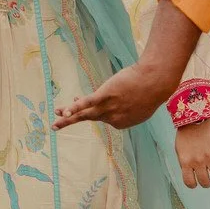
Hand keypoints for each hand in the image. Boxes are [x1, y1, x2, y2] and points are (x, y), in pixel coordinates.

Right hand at [54, 65, 173, 130]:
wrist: (154, 82)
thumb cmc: (151, 91)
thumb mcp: (142, 104)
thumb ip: (129, 108)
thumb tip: (120, 105)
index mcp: (121, 123)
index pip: (103, 117)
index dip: (97, 109)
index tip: (95, 100)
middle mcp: (112, 118)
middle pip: (89, 118)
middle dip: (71, 120)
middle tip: (57, 125)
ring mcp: (107, 107)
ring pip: (84, 114)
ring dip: (67, 117)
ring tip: (55, 122)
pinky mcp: (104, 95)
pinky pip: (86, 103)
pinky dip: (75, 107)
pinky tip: (64, 111)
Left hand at [175, 121, 209, 189]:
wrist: (194, 119)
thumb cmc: (185, 135)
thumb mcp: (179, 150)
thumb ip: (185, 163)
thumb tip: (192, 174)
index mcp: (185, 162)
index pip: (189, 182)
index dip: (193, 185)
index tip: (195, 183)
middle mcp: (198, 161)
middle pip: (205, 181)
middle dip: (207, 184)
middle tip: (208, 181)